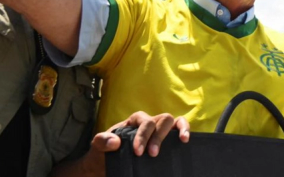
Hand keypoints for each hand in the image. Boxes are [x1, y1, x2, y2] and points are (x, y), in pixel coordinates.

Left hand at [56, 112, 189, 176]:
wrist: (106, 165)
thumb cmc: (104, 154)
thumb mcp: (98, 147)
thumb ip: (102, 141)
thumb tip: (116, 141)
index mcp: (133, 121)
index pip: (143, 122)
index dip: (143, 136)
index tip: (138, 152)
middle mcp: (148, 123)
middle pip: (160, 119)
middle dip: (158, 136)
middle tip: (152, 154)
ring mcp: (157, 130)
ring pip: (172, 121)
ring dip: (177, 130)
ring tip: (180, 141)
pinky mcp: (165, 140)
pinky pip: (178, 128)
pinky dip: (184, 129)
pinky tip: (185, 140)